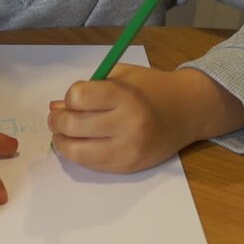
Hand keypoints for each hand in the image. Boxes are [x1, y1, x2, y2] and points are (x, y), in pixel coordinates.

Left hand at [48, 64, 243, 172]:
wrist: (188, 112)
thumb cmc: (150, 89)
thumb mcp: (120, 76)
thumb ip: (88, 89)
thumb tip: (55, 108)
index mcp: (125, 96)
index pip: (78, 97)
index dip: (70, 97)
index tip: (75, 98)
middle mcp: (127, 124)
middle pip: (72, 126)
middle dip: (57, 121)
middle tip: (57, 118)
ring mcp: (127, 149)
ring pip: (76, 152)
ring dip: (61, 142)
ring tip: (63, 134)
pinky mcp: (127, 167)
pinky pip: (90, 165)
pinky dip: (78, 155)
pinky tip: (80, 144)